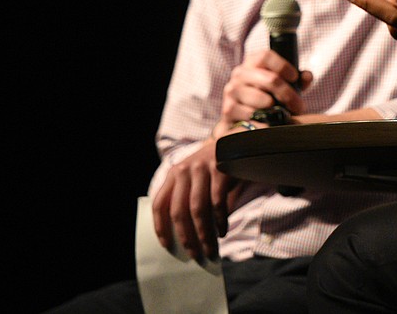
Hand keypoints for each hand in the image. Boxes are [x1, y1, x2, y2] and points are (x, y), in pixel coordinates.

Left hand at [152, 138, 239, 261]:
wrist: (237, 141)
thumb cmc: (214, 168)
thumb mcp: (196, 179)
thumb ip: (189, 200)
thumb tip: (189, 236)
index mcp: (173, 174)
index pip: (159, 204)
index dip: (160, 227)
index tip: (167, 246)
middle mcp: (184, 171)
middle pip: (179, 211)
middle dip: (186, 237)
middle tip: (194, 255)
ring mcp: (202, 170)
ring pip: (198, 210)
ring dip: (204, 233)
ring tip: (210, 249)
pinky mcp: (220, 170)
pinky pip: (217, 202)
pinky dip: (220, 220)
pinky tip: (222, 231)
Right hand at [220, 49, 312, 129]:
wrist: (241, 121)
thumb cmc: (267, 97)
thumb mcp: (283, 86)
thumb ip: (298, 79)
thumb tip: (306, 76)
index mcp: (252, 62)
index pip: (266, 56)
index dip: (283, 66)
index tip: (295, 78)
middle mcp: (240, 73)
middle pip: (270, 79)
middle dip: (288, 94)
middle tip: (299, 106)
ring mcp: (232, 90)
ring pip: (262, 99)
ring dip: (277, 110)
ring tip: (284, 115)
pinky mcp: (228, 109)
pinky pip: (252, 115)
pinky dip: (264, 120)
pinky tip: (268, 122)